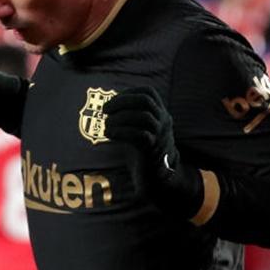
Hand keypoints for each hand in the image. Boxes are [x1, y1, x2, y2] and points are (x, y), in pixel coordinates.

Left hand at [103, 87, 200, 215]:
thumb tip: (108, 105)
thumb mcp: (141, 129)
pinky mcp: (153, 150)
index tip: (113, 101)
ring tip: (106, 124)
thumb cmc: (144, 151)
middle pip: (145, 101)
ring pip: (143, 117)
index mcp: (161, 114)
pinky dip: (121, 132)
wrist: (158, 177)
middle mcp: (164, 122)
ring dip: (120, 118)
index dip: (129, 93)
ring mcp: (160, 135)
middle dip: (122, 102)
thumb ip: (130, 116)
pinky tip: (109, 135)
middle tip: (105, 110)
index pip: (149, 92)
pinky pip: (139, 135)